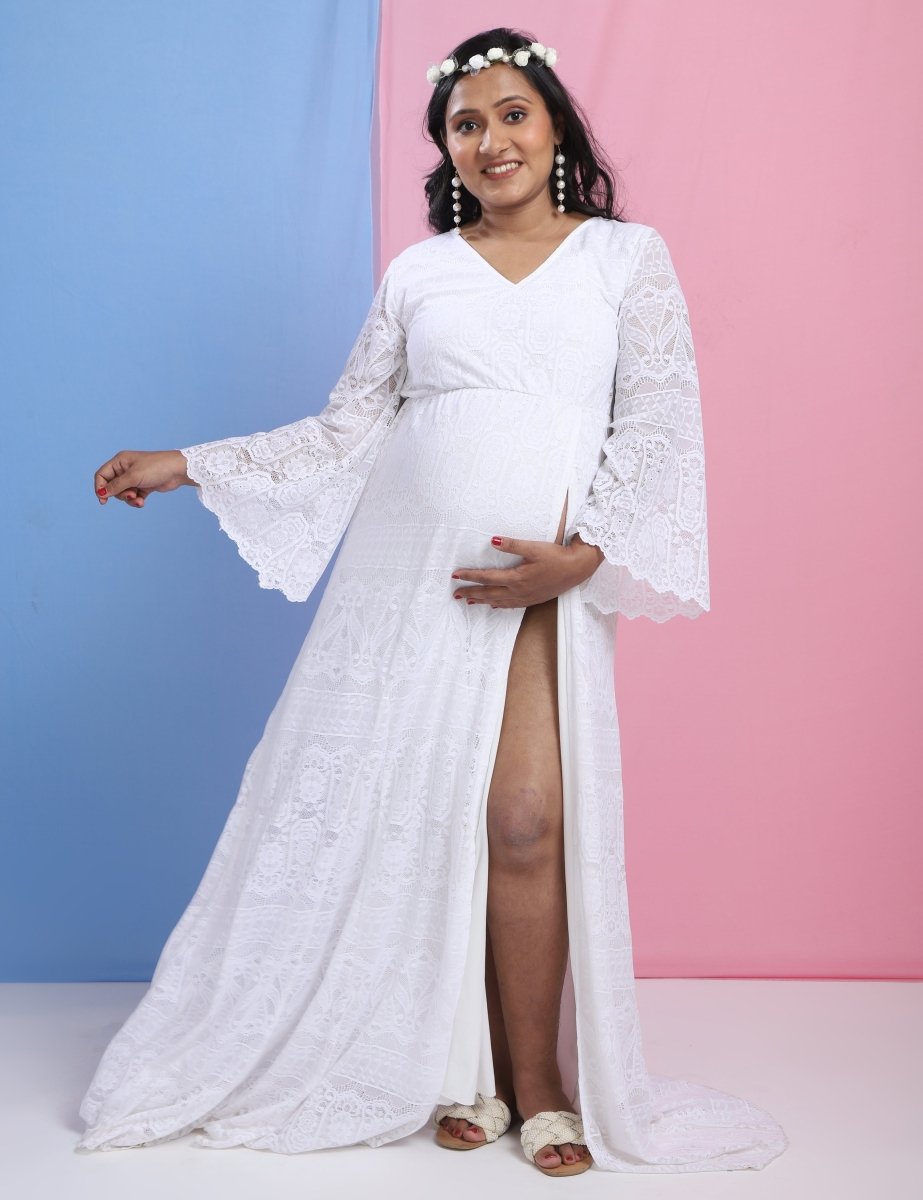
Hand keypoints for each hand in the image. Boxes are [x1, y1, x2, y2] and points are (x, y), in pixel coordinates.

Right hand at [93, 449, 193, 508]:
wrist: (177, 470)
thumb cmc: (155, 468)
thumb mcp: (133, 477)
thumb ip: (116, 486)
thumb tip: (101, 493)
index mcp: (120, 461)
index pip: (102, 475)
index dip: (99, 487)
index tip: (103, 499)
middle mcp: (125, 469)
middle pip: (112, 486)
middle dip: (120, 494)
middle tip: (131, 495)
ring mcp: (135, 477)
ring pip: (123, 493)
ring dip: (129, 499)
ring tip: (139, 500)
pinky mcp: (144, 485)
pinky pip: (134, 496)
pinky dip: (136, 500)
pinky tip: (142, 502)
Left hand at [451, 533, 604, 607]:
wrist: (576, 569)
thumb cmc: (555, 556)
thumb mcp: (533, 547)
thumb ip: (512, 545)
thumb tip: (493, 540)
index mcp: (517, 578)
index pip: (487, 577)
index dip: (470, 577)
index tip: (455, 575)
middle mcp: (519, 591)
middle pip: (489, 593)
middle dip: (471, 593)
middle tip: (455, 594)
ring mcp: (526, 597)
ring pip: (498, 601)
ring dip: (482, 601)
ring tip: (469, 602)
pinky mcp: (533, 599)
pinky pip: (510, 605)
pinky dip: (499, 605)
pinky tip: (494, 605)